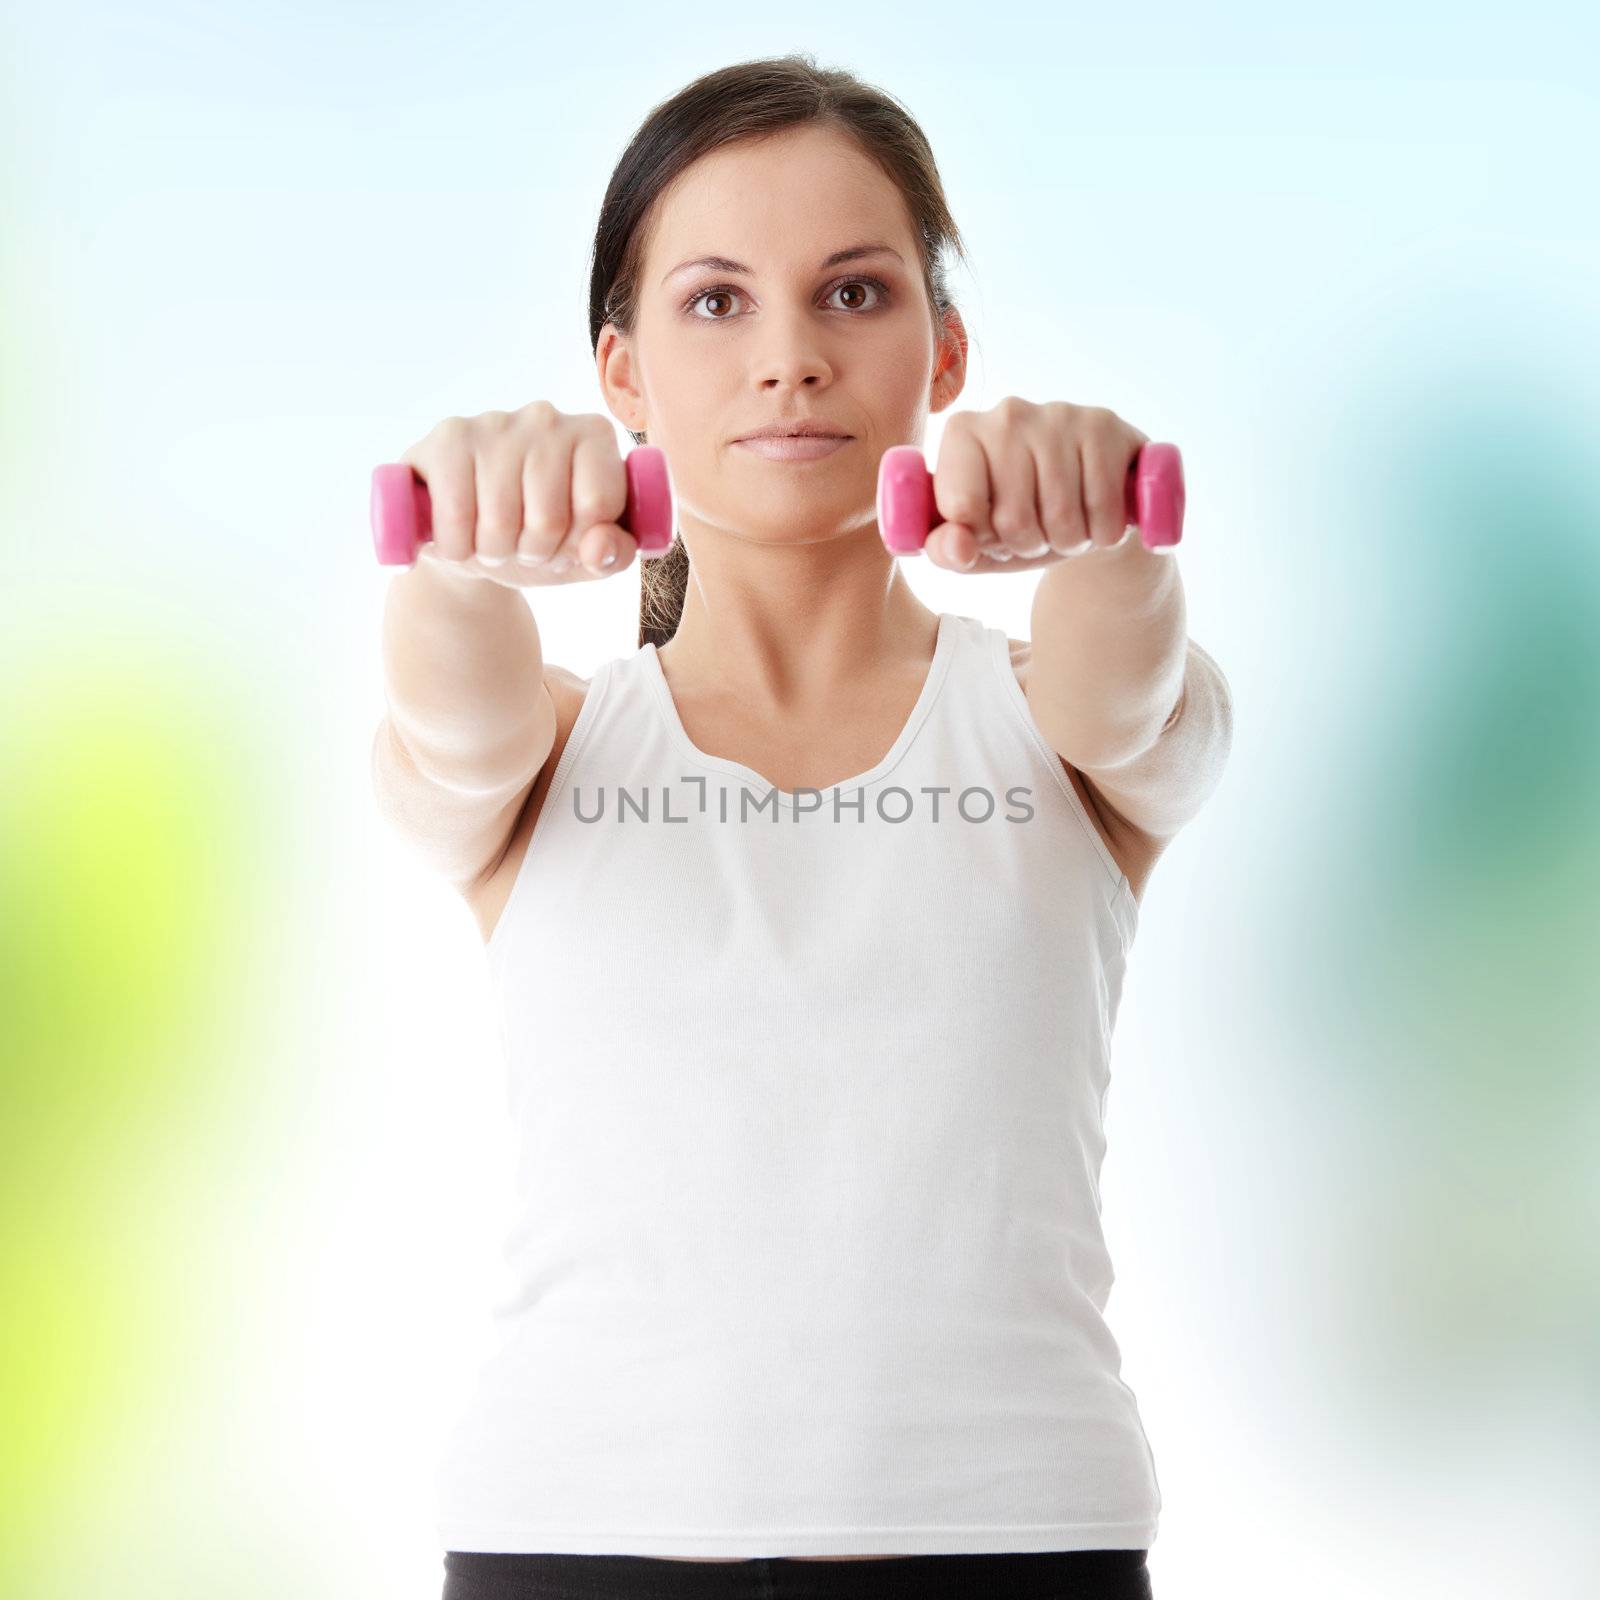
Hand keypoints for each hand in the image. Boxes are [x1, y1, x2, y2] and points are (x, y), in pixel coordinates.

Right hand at [398, 401, 641, 587]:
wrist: (467, 537)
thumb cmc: (538, 539)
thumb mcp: (586, 557)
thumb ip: (614, 555)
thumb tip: (599, 548)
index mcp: (594, 435)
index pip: (598, 505)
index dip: (578, 544)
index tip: (566, 542)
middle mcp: (547, 417)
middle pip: (549, 519)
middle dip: (533, 552)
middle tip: (523, 544)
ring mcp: (495, 422)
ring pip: (500, 522)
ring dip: (495, 552)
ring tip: (493, 540)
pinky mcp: (448, 438)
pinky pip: (455, 516)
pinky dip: (457, 547)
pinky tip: (459, 536)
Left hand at [922, 397, 1151, 573]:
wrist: (1088, 502)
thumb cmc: (1018, 521)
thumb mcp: (974, 544)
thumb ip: (947, 550)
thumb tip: (959, 548)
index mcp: (962, 434)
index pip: (962, 508)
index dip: (981, 537)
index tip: (990, 527)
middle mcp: (1006, 414)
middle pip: (1013, 519)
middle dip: (1028, 544)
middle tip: (1035, 530)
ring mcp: (1057, 415)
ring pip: (1062, 517)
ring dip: (1068, 541)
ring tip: (1065, 524)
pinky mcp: (1103, 425)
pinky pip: (1103, 507)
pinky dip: (1102, 532)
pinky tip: (1096, 515)